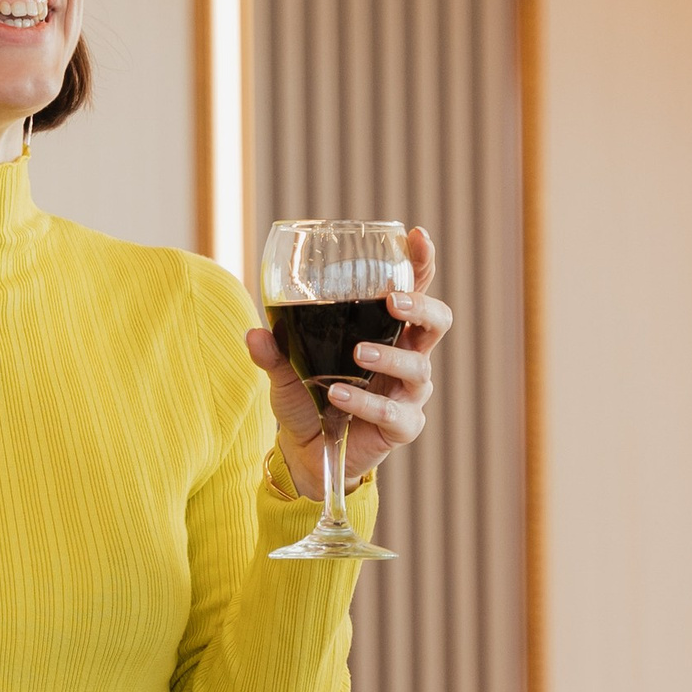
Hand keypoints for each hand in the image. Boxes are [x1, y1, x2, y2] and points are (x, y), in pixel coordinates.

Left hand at [244, 224, 451, 500]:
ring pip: (418, 366)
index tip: (416, 236)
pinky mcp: (402, 426)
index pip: (415, 289)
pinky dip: (365, 401)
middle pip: (436, 323)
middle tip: (393, 300)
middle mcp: (407, 356)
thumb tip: (254, 332)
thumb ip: (274, 351)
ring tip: (357, 354)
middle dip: (421, 307)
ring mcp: (408, 393)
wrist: (309, 455)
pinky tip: (339, 395)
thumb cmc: (307, 401)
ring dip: (389, 355)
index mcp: (388, 331)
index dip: (421, 262)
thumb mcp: (285, 371)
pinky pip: (393, 412)